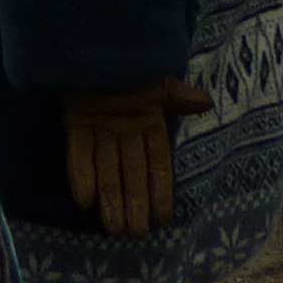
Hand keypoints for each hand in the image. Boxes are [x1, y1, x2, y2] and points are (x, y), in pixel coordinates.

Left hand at [62, 80, 212, 236]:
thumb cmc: (133, 67)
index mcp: (149, 126)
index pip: (157, 165)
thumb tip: (206, 102)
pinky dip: (81, 174)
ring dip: (109, 199)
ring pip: (106, 170)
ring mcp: (100, 130)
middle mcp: (125, 134)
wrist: (95, 48)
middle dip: (133, 204)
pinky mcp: (76, 124)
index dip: (160, 192)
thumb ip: (179, 95)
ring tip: (113, 230)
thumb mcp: (158, 81)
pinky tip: (84, 200)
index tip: (164, 219)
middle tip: (135, 235)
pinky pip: (79, 152)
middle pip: (130, 174)